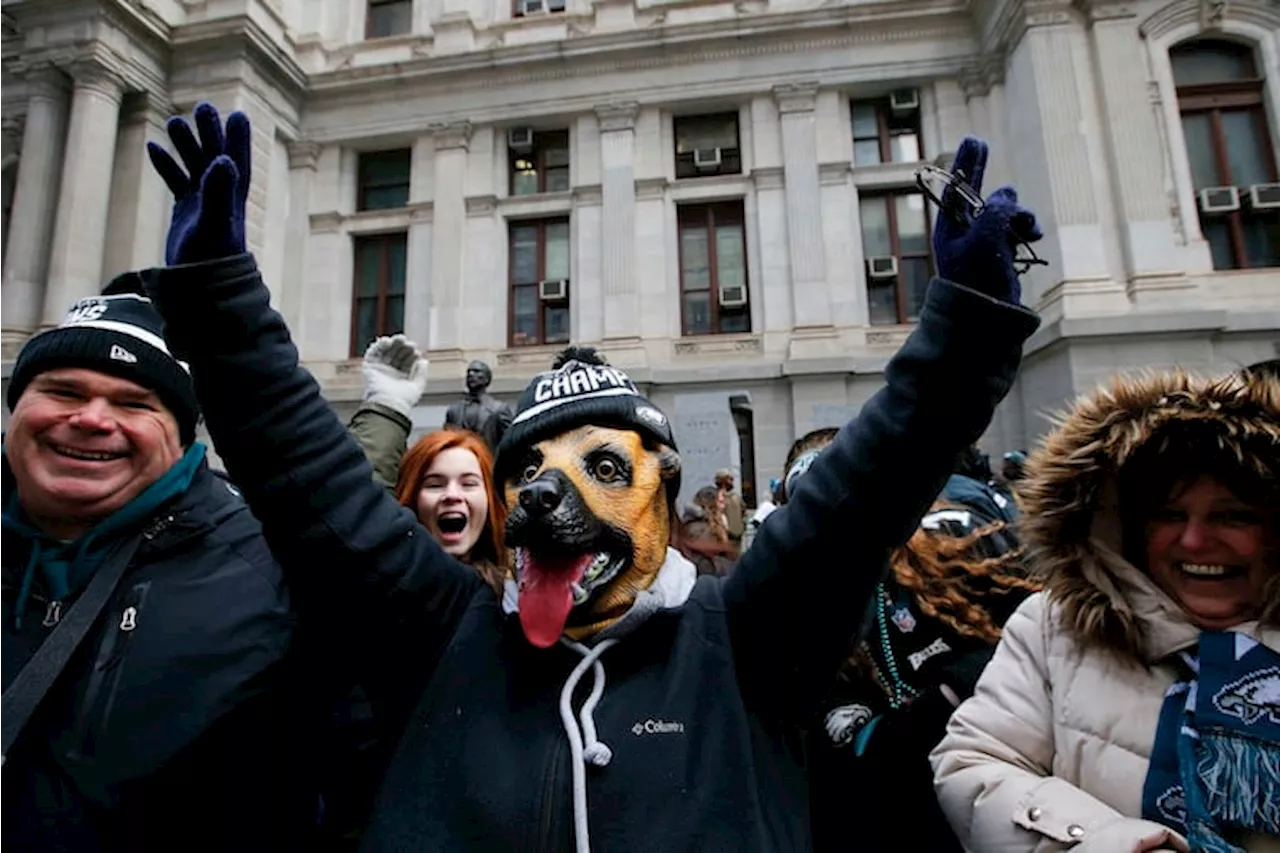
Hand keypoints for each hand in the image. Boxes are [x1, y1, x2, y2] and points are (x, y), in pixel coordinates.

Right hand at [147, 102, 250, 265]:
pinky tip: (153, 148)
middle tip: (202, 107)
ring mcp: (202, 205)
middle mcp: (220, 197)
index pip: (237, 160)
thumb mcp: (214, 222)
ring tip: (174, 121)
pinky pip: (177, 183)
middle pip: (215, 157)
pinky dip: (167, 166)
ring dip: (185, 145)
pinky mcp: (185, 214)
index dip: (238, 139)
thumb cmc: (212, 259)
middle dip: (210, 133)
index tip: (238, 115)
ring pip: (194, 167)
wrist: (201, 288)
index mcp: (232, 196)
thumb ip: (218, 192)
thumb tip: (223, 158)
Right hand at [362, 335, 428, 419]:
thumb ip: (421, 374)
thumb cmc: (403, 400)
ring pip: (385, 352)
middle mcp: (390, 373)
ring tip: (401, 339)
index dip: (411, 355)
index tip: (417, 352)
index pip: (406, 362)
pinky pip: (373, 353)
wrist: (388, 404)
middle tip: (410, 344)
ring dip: (393, 343)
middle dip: (403, 348)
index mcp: (401, 378)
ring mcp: (379, 369)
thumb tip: (424, 361)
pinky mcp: (369, 367)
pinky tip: (388, 342)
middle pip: (396, 355)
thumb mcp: (417, 386)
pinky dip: (379, 345)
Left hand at [932, 137, 1042, 303]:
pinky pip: (1017, 228)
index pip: (958, 188)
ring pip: (1005, 210)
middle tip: (980, 143)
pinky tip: (1033, 236)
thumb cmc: (978, 278)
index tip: (973, 140)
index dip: (966, 163)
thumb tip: (1007, 193)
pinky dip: (1027, 227)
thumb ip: (996, 210)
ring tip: (1027, 228)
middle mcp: (965, 232)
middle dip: (981, 170)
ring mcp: (984, 241)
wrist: (988, 318)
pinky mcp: (1003, 252)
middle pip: (975, 192)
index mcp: (951, 228)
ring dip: (1019, 212)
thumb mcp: (985, 238)